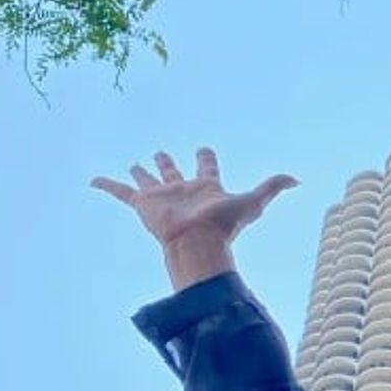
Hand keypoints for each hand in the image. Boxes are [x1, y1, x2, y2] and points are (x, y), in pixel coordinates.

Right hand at [91, 147, 297, 249]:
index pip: (207, 168)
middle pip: (174, 173)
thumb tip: (299, 179)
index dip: (206, 157)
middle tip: (162, 154)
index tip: (204, 148)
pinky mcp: (144, 205)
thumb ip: (273, 187)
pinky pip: (121, 192)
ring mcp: (163, 198)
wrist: (198, 243)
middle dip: (169, 163)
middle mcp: (183, 192)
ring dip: (142, 171)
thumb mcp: (253, 201)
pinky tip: (92, 180)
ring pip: (149, 180)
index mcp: (206, 188)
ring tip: (136, 163)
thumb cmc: (224, 225)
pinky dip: (106, 186)